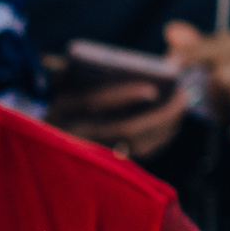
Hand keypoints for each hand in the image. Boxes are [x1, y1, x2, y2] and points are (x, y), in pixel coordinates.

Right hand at [45, 77, 189, 158]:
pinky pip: (139, 155)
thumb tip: (116, 63)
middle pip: (124, 130)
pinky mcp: (106, 167)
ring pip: (137, 146)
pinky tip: (172, 122)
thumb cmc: (62, 103)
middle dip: (159, 113)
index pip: (92, 103)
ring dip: (166, 126)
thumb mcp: (63, 85)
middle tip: (182, 95)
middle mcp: (72, 136)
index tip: (152, 89)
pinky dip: (160, 138)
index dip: (123, 95)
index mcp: (59, 110)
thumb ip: (79, 71)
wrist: (47, 149)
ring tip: (181, 104)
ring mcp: (90, 155)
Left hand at [169, 21, 229, 154]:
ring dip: (228, 114)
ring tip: (226, 119)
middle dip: (208, 97)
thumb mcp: (219, 75)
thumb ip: (198, 54)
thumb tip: (171, 29)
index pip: (216, 45)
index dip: (192, 54)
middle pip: (224, 73)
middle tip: (206, 111)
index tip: (169, 63)